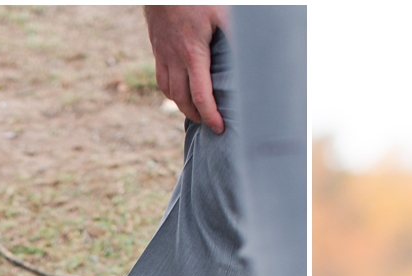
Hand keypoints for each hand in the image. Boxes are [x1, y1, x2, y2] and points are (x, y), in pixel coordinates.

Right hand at [143, 6, 226, 134]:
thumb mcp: (222, 12)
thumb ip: (236, 33)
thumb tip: (254, 52)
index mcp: (192, 53)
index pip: (200, 95)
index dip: (210, 116)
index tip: (219, 128)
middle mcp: (174, 57)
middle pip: (182, 99)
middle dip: (196, 115)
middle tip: (210, 124)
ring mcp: (162, 53)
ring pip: (168, 90)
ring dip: (181, 105)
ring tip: (196, 112)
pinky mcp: (157, 47)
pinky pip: (160, 77)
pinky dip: (170, 90)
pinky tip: (180, 91)